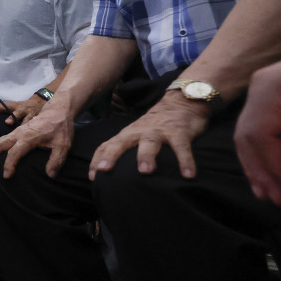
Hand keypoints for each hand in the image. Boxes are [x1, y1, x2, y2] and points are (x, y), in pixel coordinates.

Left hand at [0, 95, 46, 126]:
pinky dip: (27, 124)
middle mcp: (14, 107)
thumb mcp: (10, 110)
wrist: (38, 103)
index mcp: (7, 106)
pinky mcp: (32, 115)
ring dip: (12, 117)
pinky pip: (29, 120)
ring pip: (17, 113)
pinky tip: (24, 129)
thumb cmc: (20, 109)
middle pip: (3, 106)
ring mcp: (23, 110)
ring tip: (7, 122)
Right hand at [0, 96, 75, 177]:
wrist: (58, 110)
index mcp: (29, 137)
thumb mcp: (63, 144)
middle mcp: (19, 133)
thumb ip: (57, 160)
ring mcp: (16, 132)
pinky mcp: (17, 132)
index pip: (15, 152)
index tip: (6, 175)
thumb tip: (50, 174)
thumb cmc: (61, 127)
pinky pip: (0, 139)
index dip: (9, 164)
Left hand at [89, 91, 208, 179]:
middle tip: (105, 170)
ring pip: (150, 142)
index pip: (106, 146)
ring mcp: (159, 131)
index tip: (92, 177)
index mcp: (127, 134)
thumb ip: (125, 149)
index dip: (97, 160)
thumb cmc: (154, 126)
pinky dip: (185, 160)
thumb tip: (112, 174)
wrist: (181, 102)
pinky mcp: (179, 132)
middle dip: (111, 156)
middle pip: (122, 142)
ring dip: (146, 156)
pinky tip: (188, 175)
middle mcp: (139, 132)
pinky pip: (182, 147)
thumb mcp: (136, 135)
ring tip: (145, 171)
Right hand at [235, 59, 280, 204]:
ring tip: (269, 195)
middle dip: (261, 171)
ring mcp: (263, 91)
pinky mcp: (272, 98)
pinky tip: (267, 174)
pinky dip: (262, 153)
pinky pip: (258, 129)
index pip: (259, 134)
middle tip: (278, 200)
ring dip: (258, 167)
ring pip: (248, 135)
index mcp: (271, 85)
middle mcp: (259, 87)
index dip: (272, 167)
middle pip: (247, 136)